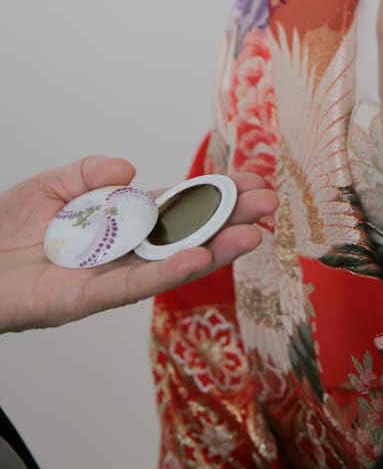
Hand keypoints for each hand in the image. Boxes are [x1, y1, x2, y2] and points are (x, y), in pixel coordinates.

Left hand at [0, 156, 276, 332]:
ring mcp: (107, 278)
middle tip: (270, 207)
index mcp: (118, 222)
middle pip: (186, 236)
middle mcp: (121, 252)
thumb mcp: (52, 184)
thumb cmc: (3, 229)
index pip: (177, 207)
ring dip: (213, 252)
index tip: (252, 183)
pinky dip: (168, 273)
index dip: (214, 196)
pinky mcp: (83, 300)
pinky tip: (198, 259)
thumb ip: (90, 172)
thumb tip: (131, 168)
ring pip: (169, 265)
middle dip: (229, 222)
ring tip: (252, 235)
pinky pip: (131, 286)